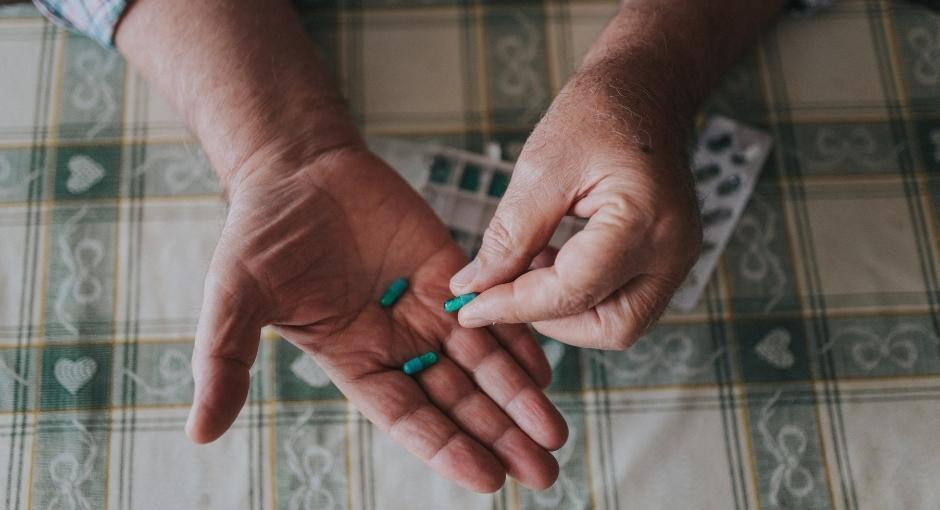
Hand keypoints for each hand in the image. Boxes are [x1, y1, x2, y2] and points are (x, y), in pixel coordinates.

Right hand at [186, 145, 566, 491]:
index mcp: (354, 361)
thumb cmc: (260, 234)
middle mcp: (397, 342)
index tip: (488, 478)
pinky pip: (489, 310)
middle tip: (543, 472)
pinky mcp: (448, 269)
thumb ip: (224, 363)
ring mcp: (426, 307)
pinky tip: (546, 368)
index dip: (446, 448)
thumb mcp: (234, 300)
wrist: (297, 167)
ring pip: (481, 362)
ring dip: (519, 397)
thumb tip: (197, 435)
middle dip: (498, 435)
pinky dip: (517, 337)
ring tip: (555, 434)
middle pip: (456, 400)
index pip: (408, 417)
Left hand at [449, 61, 701, 349]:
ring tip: (529, 266)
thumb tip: (473, 286)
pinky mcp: (667, 260)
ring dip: (567, 311)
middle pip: (611, 328)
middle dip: (551, 320)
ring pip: (620, 323)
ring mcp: (677, 259)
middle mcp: (672, 251)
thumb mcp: (540, 169)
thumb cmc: (595, 116)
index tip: (470, 307)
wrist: (642, 92)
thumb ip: (509, 235)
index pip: (573, 291)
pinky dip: (583, 297)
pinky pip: (624, 301)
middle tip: (505, 290)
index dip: (515, 305)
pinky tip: (552, 261)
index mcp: (643, 221)